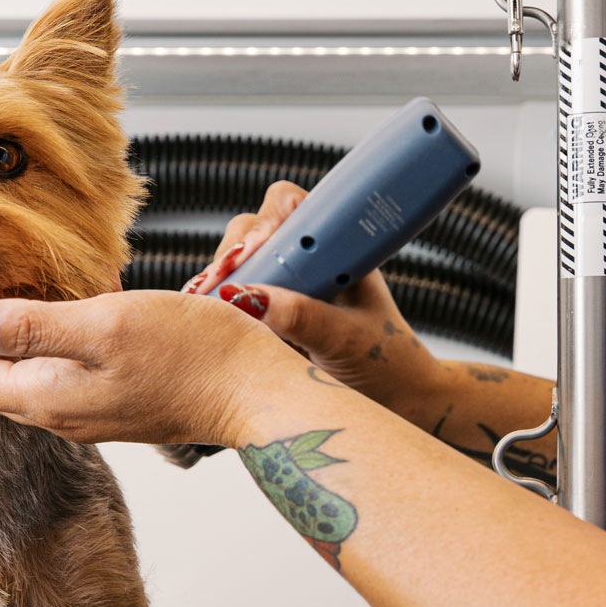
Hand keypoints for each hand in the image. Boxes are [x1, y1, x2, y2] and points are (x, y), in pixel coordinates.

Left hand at [0, 290, 292, 446]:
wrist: (256, 393)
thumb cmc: (192, 355)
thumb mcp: (103, 324)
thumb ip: (31, 326)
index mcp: (47, 397)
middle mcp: (60, 415)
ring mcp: (89, 414)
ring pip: (21, 381)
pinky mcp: (117, 405)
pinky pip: (56, 379)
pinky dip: (37, 350)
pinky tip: (48, 321)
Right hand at [186, 180, 447, 412]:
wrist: (394, 400)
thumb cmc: (385, 361)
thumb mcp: (346, 340)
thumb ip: (303, 317)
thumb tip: (248, 297)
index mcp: (337, 246)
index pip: (289, 206)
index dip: (263, 224)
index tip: (250, 254)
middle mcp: (307, 259)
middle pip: (252, 232)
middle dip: (233, 256)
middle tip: (220, 288)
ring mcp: (285, 285)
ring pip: (237, 267)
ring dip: (221, 283)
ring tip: (210, 308)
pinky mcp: (268, 315)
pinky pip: (233, 300)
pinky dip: (219, 308)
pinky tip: (212, 324)